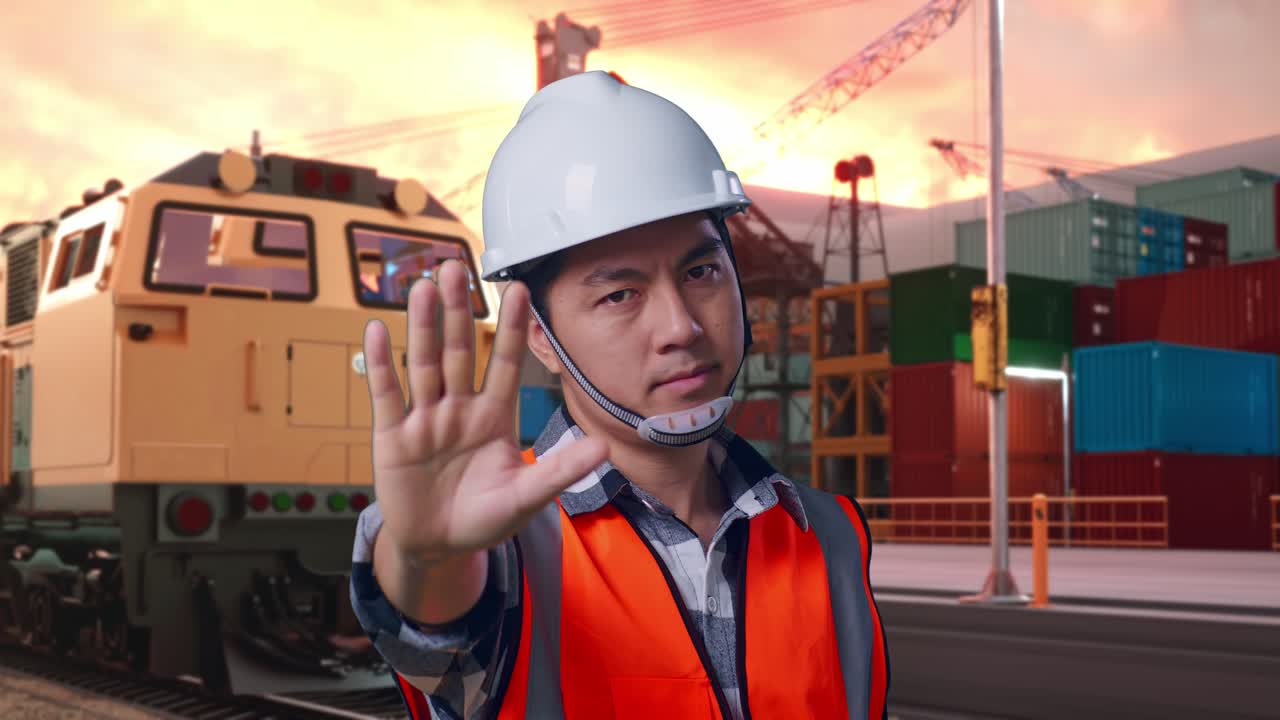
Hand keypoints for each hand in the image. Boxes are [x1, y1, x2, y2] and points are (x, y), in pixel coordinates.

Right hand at [362, 260, 606, 566]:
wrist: (438, 548)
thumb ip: (559, 471)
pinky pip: (387, 395)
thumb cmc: (484, 519)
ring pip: (424, 364)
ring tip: (424, 287)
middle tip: (458, 268)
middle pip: (458, 352)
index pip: (503, 364)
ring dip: (423, 327)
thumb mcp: (526, 498)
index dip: (510, 329)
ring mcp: (424, 419)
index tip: (520, 289)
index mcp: (493, 417)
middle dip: (458, 312)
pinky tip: (378, 330)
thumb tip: (604, 447)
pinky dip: (381, 365)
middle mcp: (459, 409)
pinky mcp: (392, 436)